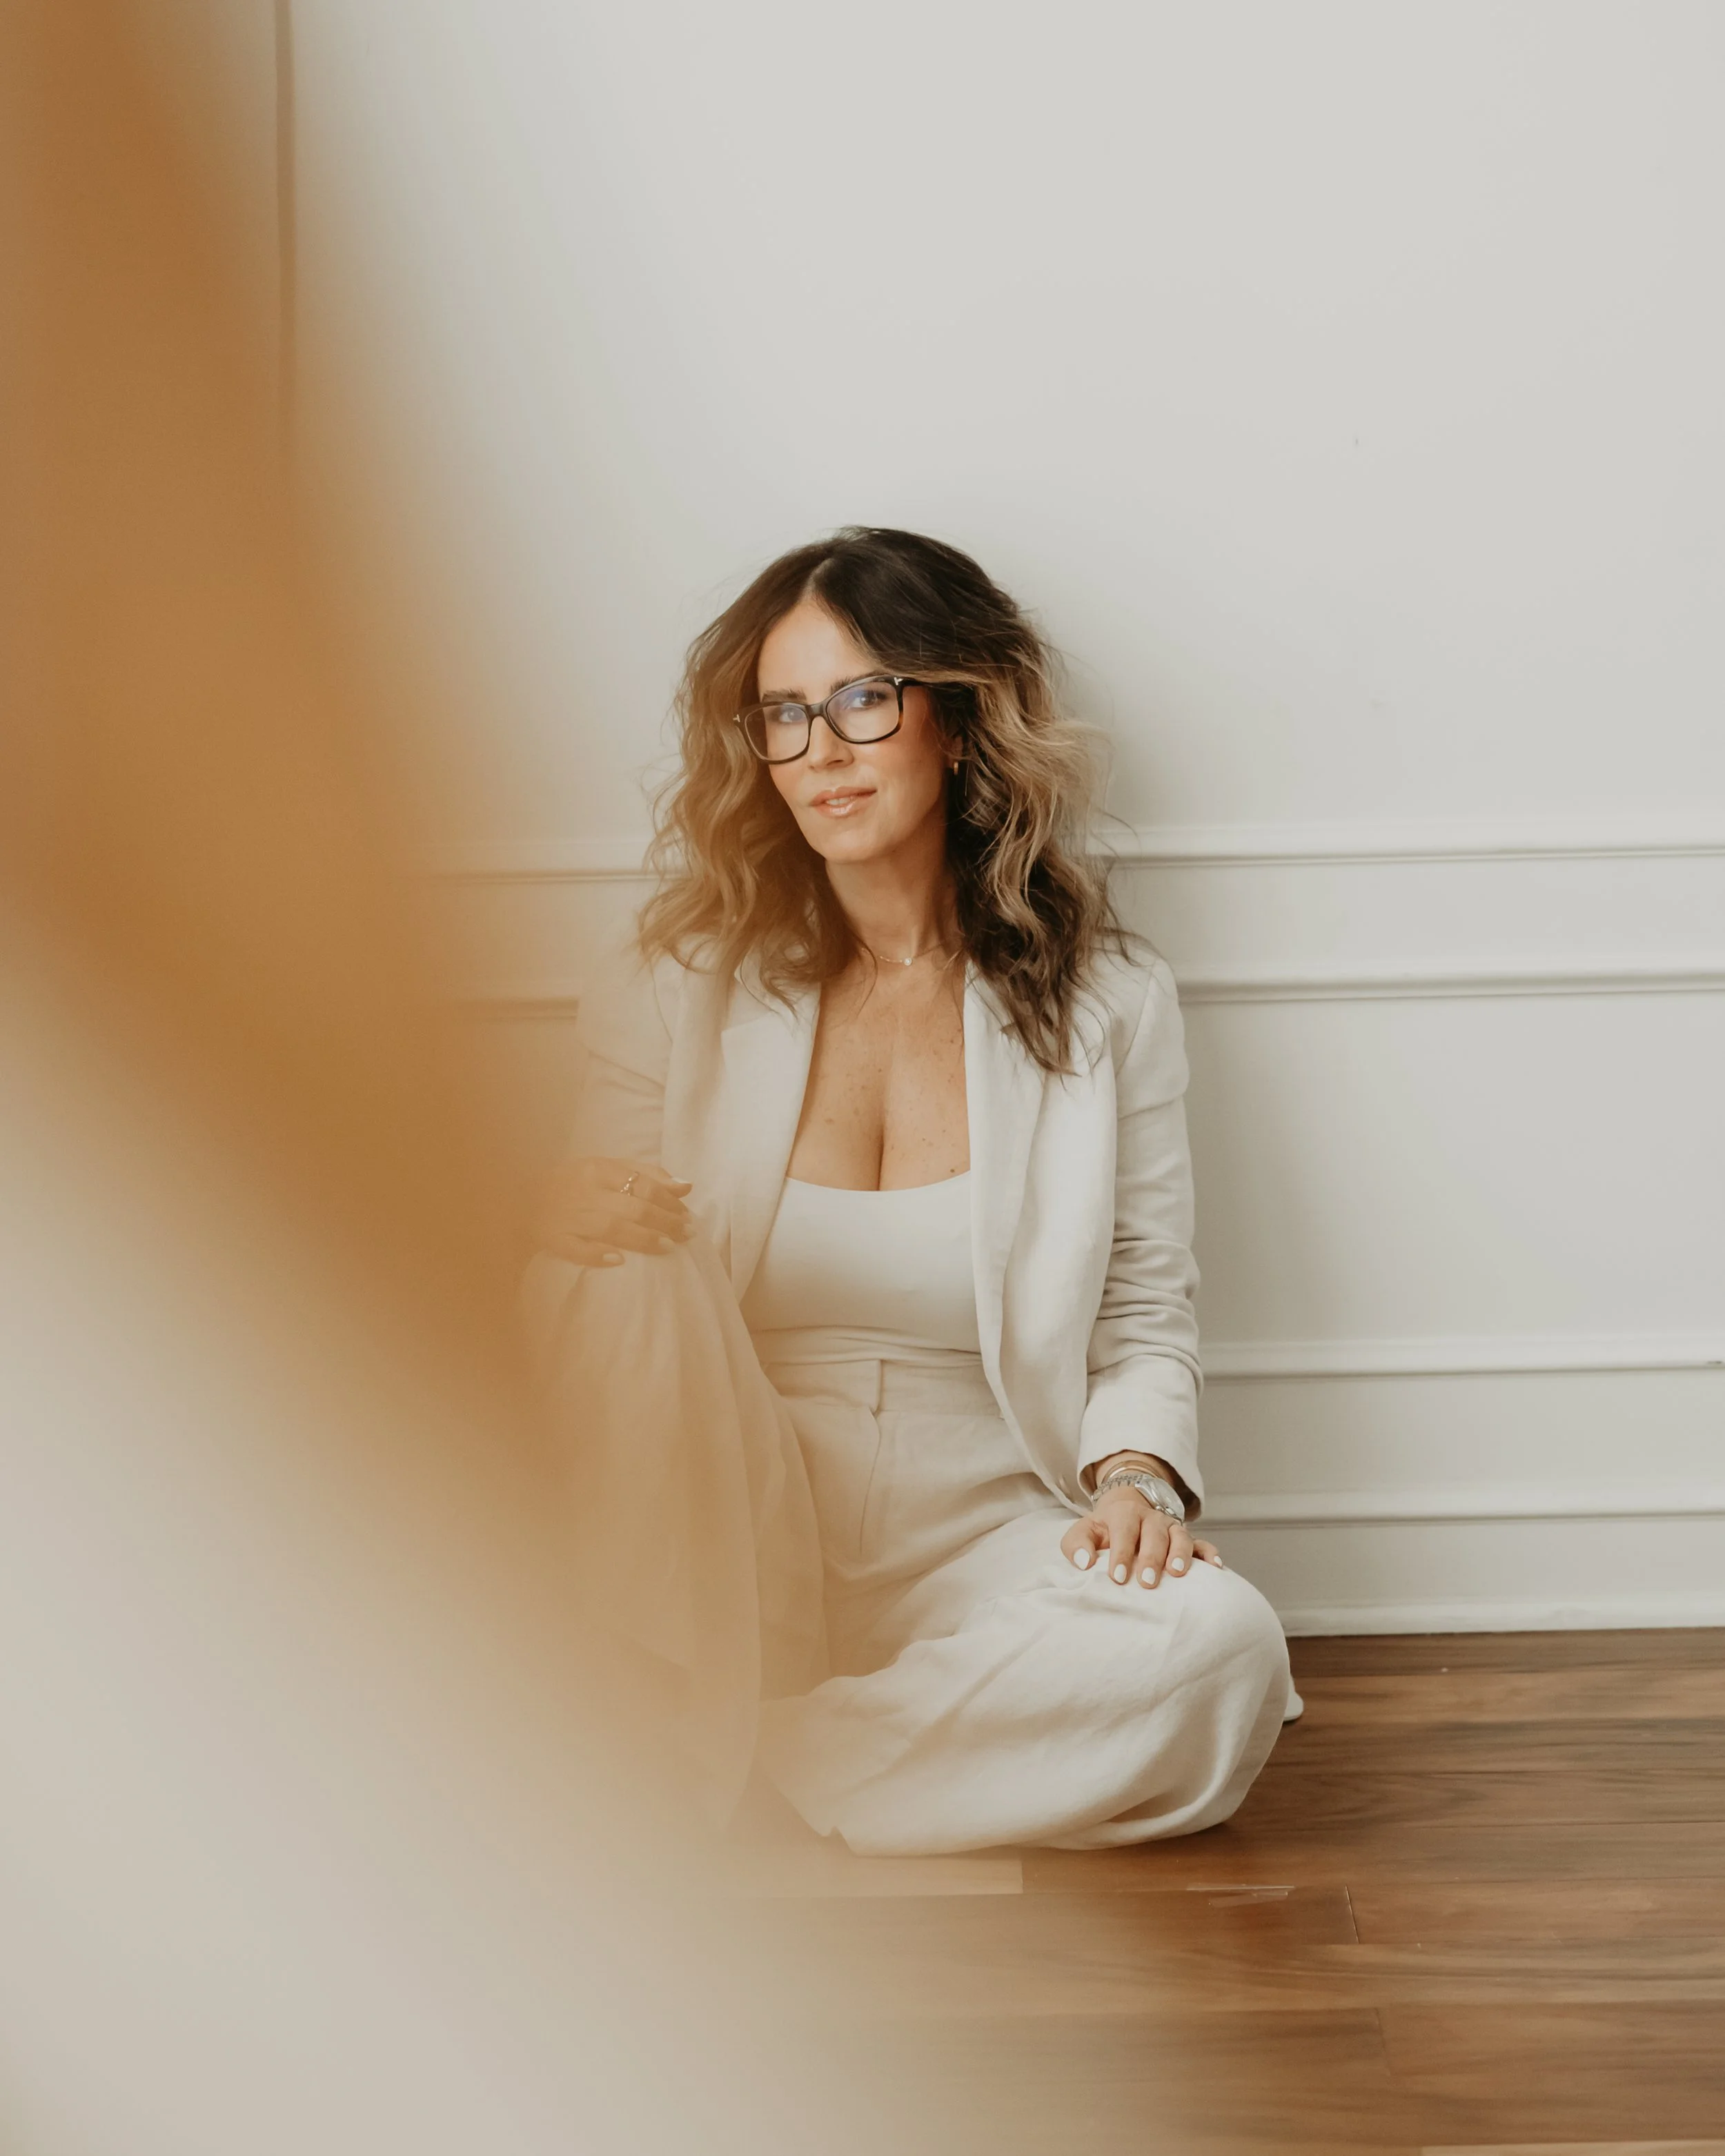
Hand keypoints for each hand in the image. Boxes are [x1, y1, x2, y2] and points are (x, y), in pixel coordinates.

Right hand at [531, 1156, 692, 1267]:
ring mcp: (569, 1216)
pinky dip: (597, 1255)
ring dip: (642, 1239)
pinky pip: (576, 1249)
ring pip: (610, 1227)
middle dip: (665, 1222)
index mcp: (599, 1169)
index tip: (687, 1216)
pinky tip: (619, 1261)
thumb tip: (686, 1186)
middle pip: (633, 1207)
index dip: (669, 1201)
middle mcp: (586, 1191)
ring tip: (667, 1248)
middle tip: (687, 1235)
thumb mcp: (607, 1168)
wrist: (521, 1198)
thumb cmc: (573, 1183)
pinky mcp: (553, 1238)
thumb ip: (647, 1174)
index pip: (643, 1184)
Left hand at [1060, 1486, 1223, 1588]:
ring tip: (1177, 1573)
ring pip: (1181, 1536)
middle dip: (1151, 1557)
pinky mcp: (1188, 1539)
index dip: (1121, 1554)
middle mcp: (1151, 1518)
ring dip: (1181, 1553)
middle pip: (1154, 1534)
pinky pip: (1202, 1543)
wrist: (1126, 1511)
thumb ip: (1076, 1544)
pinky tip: (1215, 1567)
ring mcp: (1171, 1527)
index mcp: (1124, 1514)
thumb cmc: (1103, 1530)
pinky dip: (1209, 1553)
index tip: (1117, 1578)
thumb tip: (1083, 1563)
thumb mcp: (1083, 1531)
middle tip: (1147, 1582)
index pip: (1124, 1531)